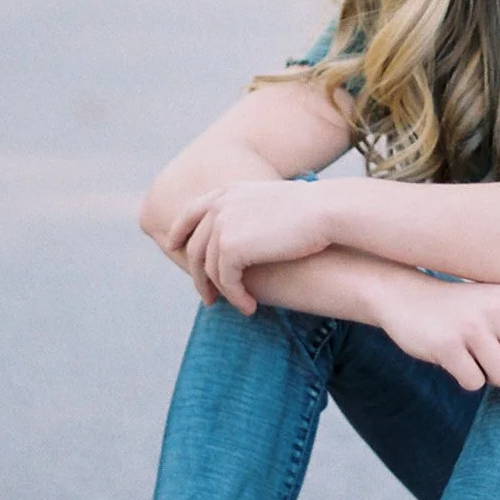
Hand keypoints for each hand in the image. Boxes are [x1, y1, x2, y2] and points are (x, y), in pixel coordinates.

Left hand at [172, 180, 331, 310]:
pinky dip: (236, 298)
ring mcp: (221, 226)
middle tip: (208, 298)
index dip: (179, 231)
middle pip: (195, 247)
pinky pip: (225, 281)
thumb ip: (249, 213)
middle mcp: (218, 205)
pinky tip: (250, 307)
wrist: (324, 211)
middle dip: (198, 275)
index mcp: (227, 191)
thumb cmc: (311, 210)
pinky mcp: (228, 248)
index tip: (174, 247)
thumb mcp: (272, 204)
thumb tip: (242, 234)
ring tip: (240, 305)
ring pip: (208, 269)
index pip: (191, 212)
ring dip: (222, 292)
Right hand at [373, 271, 499, 392]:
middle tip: (498, 361)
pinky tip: (456, 361)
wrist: (407, 295)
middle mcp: (497, 309)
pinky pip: (473, 382)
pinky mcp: (447, 345)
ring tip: (475, 357)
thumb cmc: (461, 305)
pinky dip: (467, 379)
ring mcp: (472, 326)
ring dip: (491, 376)